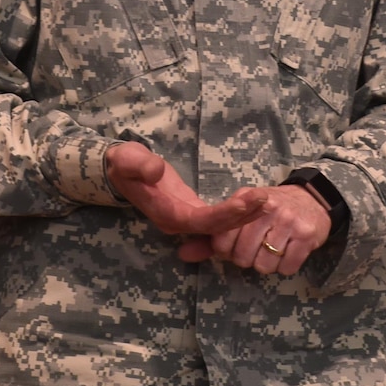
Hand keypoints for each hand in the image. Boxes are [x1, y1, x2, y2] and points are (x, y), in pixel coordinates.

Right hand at [105, 142, 266, 238]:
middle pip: (214, 227)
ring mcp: (185, 218)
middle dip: (241, 216)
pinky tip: (254, 203)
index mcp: (164, 213)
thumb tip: (156, 171)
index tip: (245, 202)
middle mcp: (177, 222)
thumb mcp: (125, 159)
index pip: (198, 220)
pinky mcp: (191, 211)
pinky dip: (236, 212)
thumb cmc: (124, 164)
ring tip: (266, 200)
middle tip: (265, 199)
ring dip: (243, 215)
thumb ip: (139, 165)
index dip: (223, 215)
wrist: (119, 170)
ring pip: (218, 225)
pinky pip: (217, 218)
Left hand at [178, 182, 331, 276]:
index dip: (226, 250)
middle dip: (247, 259)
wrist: (312, 199)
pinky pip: (287, 267)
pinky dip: (285, 266)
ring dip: (267, 264)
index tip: (235, 245)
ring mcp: (288, 221)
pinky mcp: (306, 235)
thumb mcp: (241, 216)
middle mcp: (266, 208)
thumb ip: (211, 238)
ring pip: (264, 265)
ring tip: (272, 249)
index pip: (221, 240)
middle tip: (257, 248)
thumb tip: (182, 254)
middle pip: (242, 256)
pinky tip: (287, 252)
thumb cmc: (269, 212)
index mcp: (244, 201)